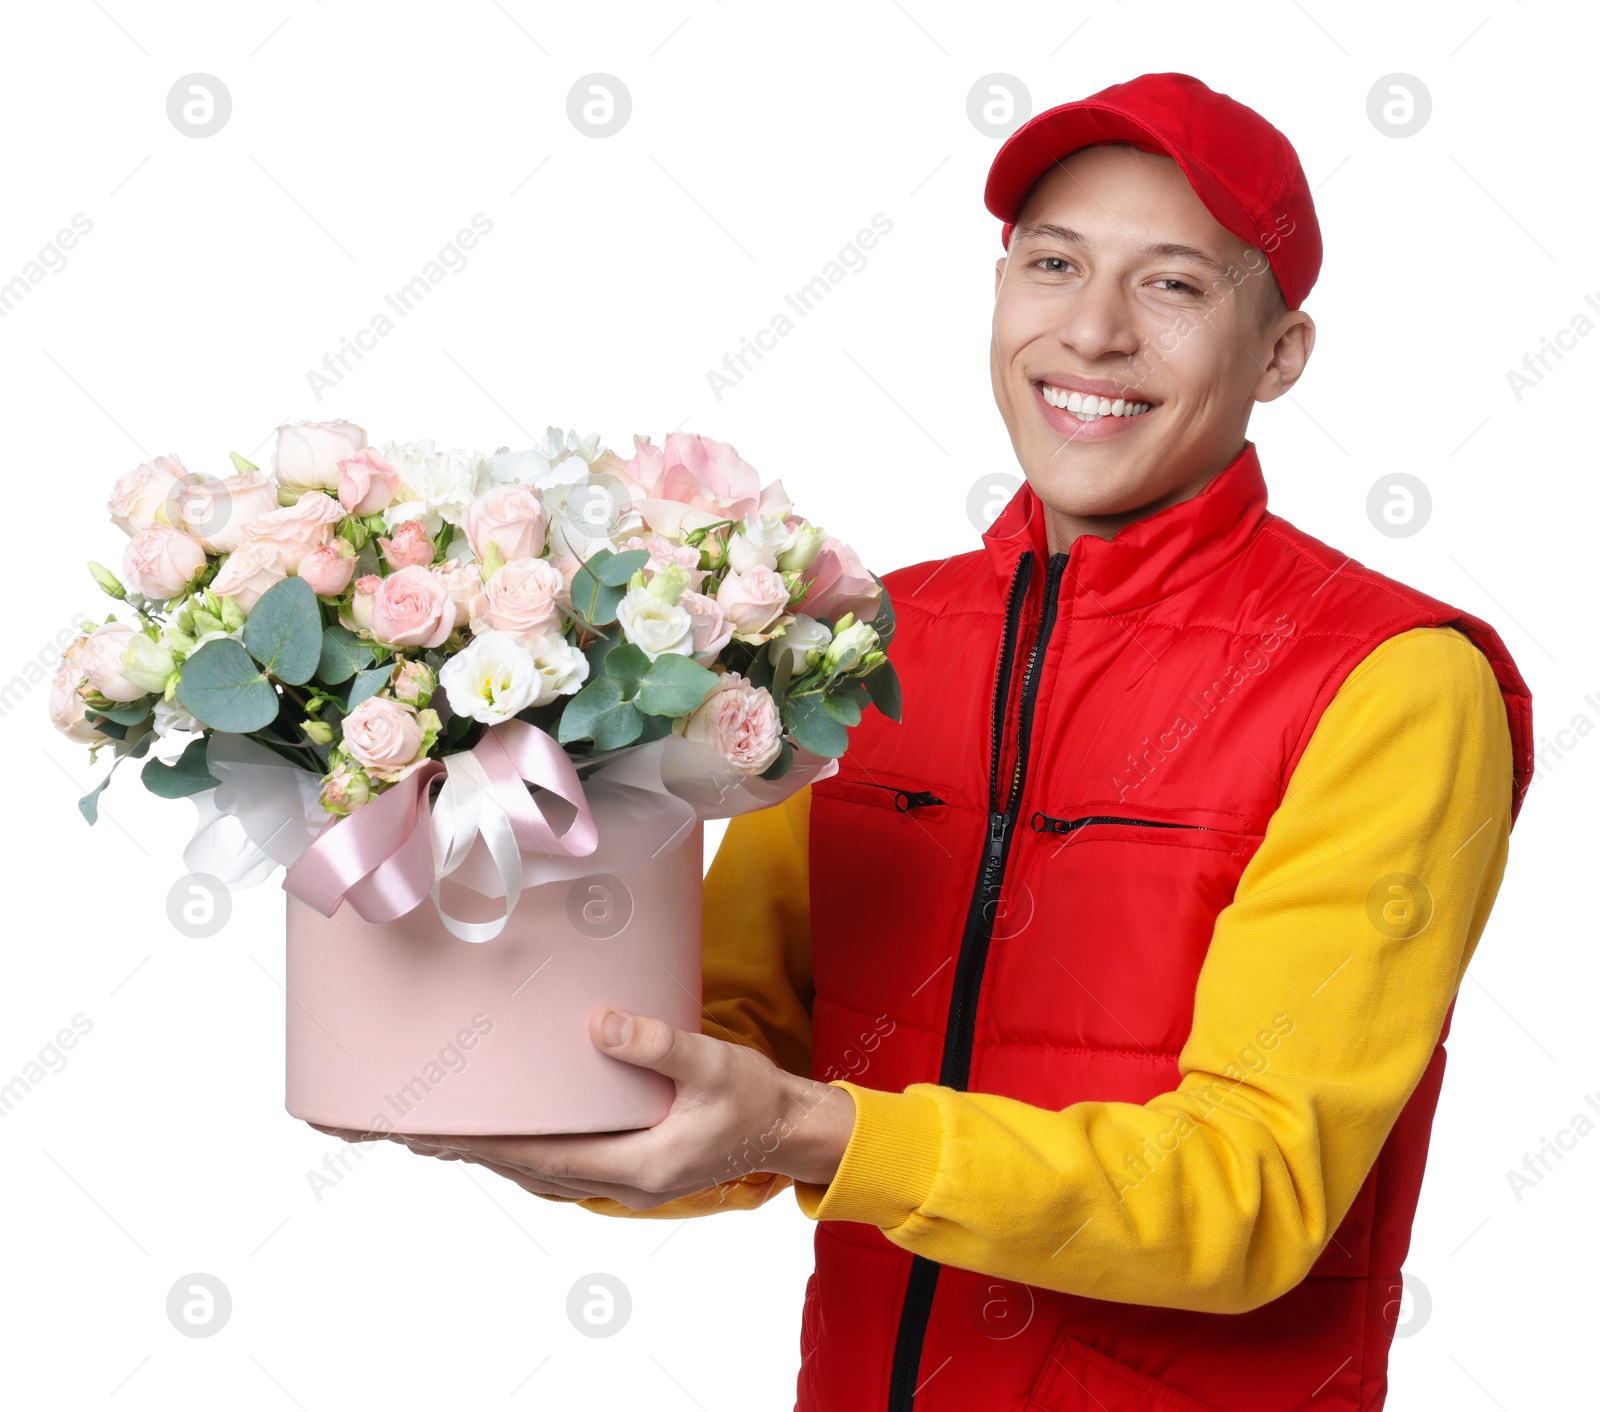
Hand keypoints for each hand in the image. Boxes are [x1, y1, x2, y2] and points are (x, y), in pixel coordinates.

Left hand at [310, 1008, 855, 1210]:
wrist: (791, 1132)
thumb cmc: (757, 1101)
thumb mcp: (714, 1065)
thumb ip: (659, 1045)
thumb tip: (599, 1024)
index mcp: (633, 1166)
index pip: (535, 1156)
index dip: (477, 1143)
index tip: (425, 1130)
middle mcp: (615, 1182)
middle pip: (519, 1168)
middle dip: (460, 1149)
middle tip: (398, 1128)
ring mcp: (619, 1179)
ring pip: (532, 1170)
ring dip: (483, 1151)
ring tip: (429, 1131)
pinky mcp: (626, 1165)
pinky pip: (556, 1162)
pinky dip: (517, 1150)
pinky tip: (500, 1134)